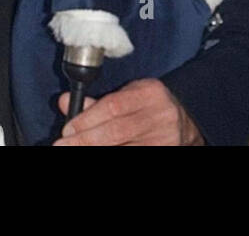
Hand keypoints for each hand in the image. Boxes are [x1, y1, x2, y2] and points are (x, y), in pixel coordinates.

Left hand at [54, 79, 203, 145]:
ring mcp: (163, 139)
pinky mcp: (163, 152)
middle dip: (85, 140)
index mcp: (150, 93)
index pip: (114, 106)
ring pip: (122, 148)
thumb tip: (64, 102)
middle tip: (62, 145)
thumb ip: (96, 102)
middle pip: (116, 131)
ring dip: (93, 150)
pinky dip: (111, 155)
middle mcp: (160, 115)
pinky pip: (133, 155)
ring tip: (74, 150)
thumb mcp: (129, 96)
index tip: (68, 129)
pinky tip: (93, 153)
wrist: (186, 121)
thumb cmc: (150, 106)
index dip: (87, 119)